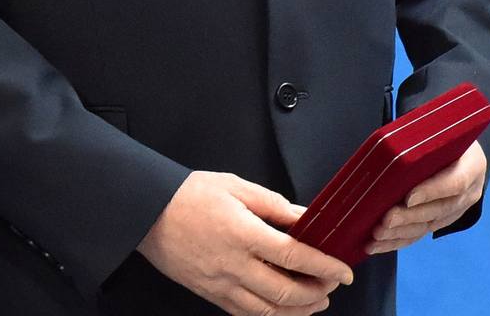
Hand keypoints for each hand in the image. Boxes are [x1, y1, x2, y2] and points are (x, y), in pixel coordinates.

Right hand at [138, 170, 354, 315]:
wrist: (147, 212)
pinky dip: (272, 315)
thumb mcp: (235, 186)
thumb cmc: (188, 195)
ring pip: (269, 311)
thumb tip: (305, 217)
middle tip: (331, 284)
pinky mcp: (210, 294)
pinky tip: (283, 307)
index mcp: (243, 233)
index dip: (324, 266)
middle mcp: (234, 265)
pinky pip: (247, 314)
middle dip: (317, 292)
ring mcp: (221, 284)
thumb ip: (274, 205)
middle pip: (286, 292)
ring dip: (299, 310)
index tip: (342, 270)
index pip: (294, 256)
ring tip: (315, 301)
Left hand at [366, 140, 486, 255]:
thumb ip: (423, 140)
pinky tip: (377, 245)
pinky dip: (398, 241)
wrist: (456, 147)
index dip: (432, 192)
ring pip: (428, 226)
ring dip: (400, 233)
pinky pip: (420, 234)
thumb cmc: (441, 134)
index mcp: (472, 166)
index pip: (456, 182)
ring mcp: (456, 210)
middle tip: (385, 220)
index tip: (408, 198)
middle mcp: (469, 192)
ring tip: (376, 235)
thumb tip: (390, 146)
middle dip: (410, 217)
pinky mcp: (441, 220)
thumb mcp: (439, 131)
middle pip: (439, 209)